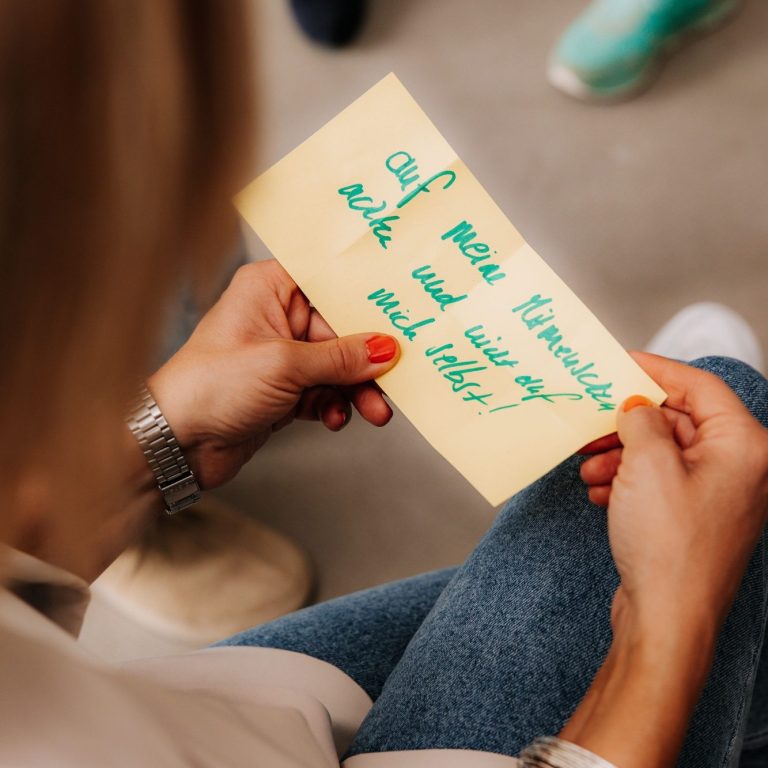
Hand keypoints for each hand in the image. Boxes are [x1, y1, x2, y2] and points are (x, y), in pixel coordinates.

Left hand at [148, 260, 399, 489]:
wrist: (176, 443)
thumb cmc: (212, 385)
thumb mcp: (285, 364)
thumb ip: (341, 357)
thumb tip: (386, 349)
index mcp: (269, 287)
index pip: (330, 283)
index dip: (365, 299)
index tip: (400, 314)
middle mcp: (275, 316)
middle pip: (340, 329)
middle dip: (366, 360)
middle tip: (392, 381)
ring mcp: (280, 355)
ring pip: (336, 366)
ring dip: (355, 389)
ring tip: (372, 411)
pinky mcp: (282, 389)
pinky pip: (323, 391)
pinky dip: (333, 405)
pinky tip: (334, 418)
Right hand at [560, 354, 767, 766]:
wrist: (665, 619)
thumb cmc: (668, 543)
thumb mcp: (647, 463)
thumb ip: (640, 419)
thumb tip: (634, 406)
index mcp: (743, 446)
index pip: (700, 386)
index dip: (656, 370)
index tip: (620, 362)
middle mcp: (738, 468)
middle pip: (678, 420)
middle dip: (628, 422)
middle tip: (591, 419)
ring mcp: (716, 495)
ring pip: (663, 452)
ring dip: (621, 454)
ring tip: (588, 468)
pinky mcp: (694, 518)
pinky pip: (658, 481)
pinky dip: (627, 480)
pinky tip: (601, 492)